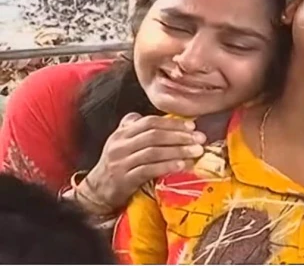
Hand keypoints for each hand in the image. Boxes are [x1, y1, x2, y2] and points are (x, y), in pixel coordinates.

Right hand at [79, 113, 206, 212]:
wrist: (96, 191)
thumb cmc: (116, 165)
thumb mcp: (123, 143)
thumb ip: (139, 129)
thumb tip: (167, 119)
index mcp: (122, 133)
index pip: (150, 122)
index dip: (172, 123)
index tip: (192, 126)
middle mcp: (120, 145)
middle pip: (154, 135)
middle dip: (180, 136)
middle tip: (200, 139)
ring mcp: (121, 162)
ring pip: (153, 152)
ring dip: (178, 151)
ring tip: (196, 152)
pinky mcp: (125, 179)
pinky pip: (149, 170)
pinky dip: (168, 166)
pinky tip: (182, 166)